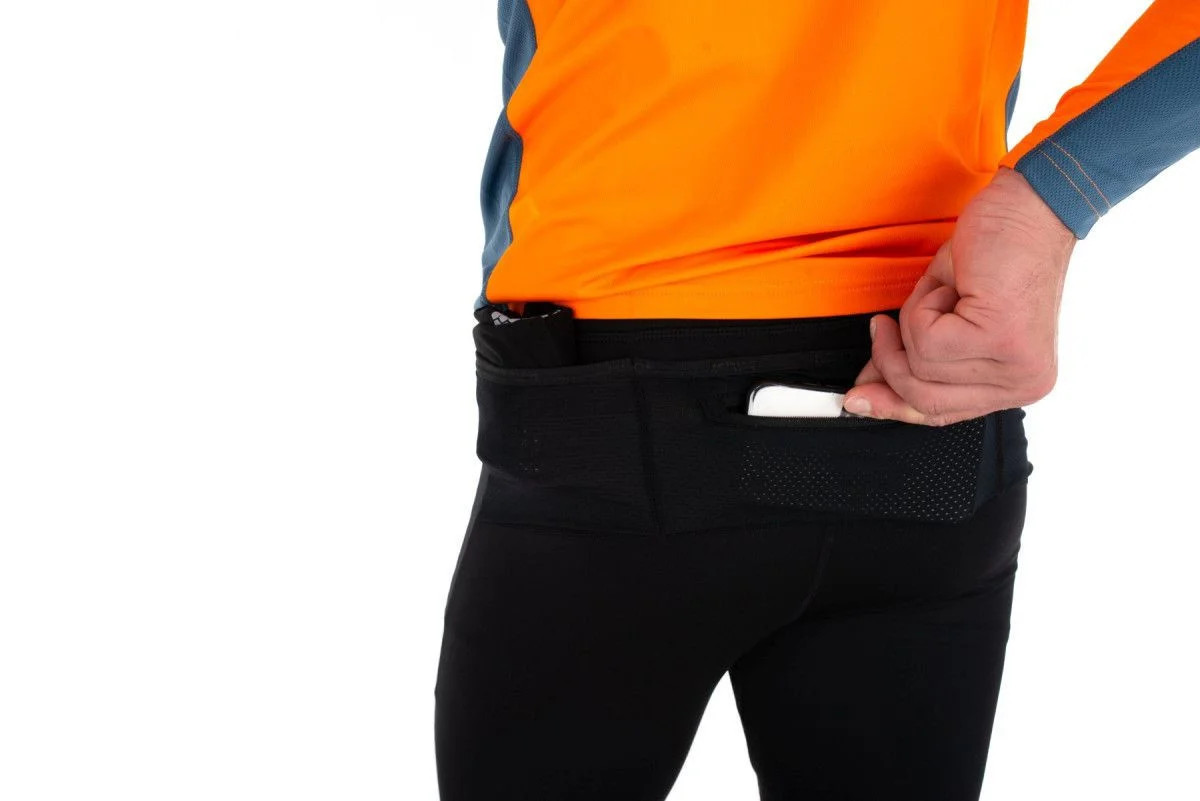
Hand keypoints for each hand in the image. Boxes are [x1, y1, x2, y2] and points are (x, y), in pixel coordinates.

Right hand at [842, 167, 1076, 425]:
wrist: (1030, 207)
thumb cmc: (996, 252)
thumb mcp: (945, 318)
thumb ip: (912, 358)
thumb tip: (866, 388)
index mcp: (1017, 384)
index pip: (941, 413)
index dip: (893, 405)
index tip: (858, 398)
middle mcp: (1024, 383)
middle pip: (925, 400)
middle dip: (891, 361)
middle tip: (881, 328)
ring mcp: (1015, 364)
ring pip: (921, 366)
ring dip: (914, 320)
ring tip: (941, 292)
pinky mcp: (1001, 338)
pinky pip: (927, 339)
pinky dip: (924, 305)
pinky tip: (953, 285)